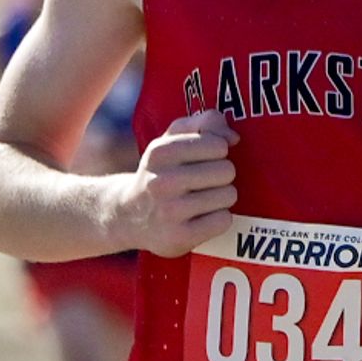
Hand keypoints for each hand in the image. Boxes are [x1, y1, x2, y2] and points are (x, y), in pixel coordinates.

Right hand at [113, 111, 236, 253]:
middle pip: (227, 171)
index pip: (217, 145)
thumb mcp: (171, 139)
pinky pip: (223, 221)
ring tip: (201, 200)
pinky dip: (218, 219)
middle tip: (203, 182)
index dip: (218, 152)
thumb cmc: (161, 172)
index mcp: (160, 152)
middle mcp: (163, 181)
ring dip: (221, 197)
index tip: (203, 160)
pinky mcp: (180, 237)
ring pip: (228, 195)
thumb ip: (203, 123)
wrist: (128, 215)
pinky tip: (200, 218)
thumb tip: (233, 137)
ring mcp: (170, 212)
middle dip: (221, 176)